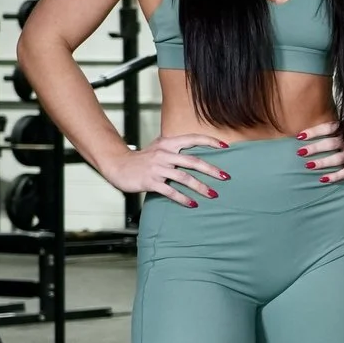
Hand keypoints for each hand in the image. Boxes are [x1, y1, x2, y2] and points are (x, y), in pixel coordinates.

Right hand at [103, 134, 230, 206]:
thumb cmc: (143, 158)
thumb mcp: (159, 147)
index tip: (225, 146)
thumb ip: (177, 148)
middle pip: (192, 161)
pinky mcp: (150, 182)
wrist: (117, 165)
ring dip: (200, 187)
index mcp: (167, 143)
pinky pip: (170, 191)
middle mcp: (163, 154)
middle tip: (226, 177)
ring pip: (183, 178)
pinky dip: (183, 198)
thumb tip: (200, 152)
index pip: (192, 138)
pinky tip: (193, 204)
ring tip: (213, 194)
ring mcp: (157, 168)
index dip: (209, 141)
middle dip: (211, 169)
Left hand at [293, 120, 343, 184]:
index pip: (328, 128)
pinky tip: (323, 179)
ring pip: (337, 159)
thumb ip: (334, 129)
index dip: (314, 132)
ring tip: (308, 165)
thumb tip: (305, 133)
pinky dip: (335, 176)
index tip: (299, 136)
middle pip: (331, 144)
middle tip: (300, 152)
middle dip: (314, 148)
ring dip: (322, 162)